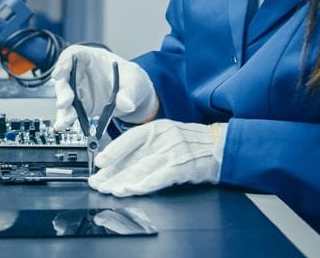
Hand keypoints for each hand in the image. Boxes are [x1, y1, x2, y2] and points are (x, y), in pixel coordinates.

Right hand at [52, 44, 157, 131]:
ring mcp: (79, 90)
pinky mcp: (81, 106)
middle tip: (65, 102)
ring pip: (65, 98)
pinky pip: (71, 112)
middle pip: (65, 78)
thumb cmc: (131, 79)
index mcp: (91, 58)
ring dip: (64, 109)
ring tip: (65, 120)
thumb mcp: (134, 80)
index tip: (58, 74)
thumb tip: (126, 103)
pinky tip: (63, 125)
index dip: (63, 64)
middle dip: (63, 91)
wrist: (134, 95)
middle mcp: (80, 73)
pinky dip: (66, 120)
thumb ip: (129, 91)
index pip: (72, 55)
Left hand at [89, 119, 222, 196]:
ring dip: (124, 181)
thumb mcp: (168, 136)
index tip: (99, 162)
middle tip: (97, 183)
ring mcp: (173, 152)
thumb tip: (123, 162)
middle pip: (133, 157)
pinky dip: (145, 184)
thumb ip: (148, 147)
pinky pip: (160, 177)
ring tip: (110, 189)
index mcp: (158, 129)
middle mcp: (163, 138)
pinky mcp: (183, 167)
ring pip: (142, 168)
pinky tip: (133, 190)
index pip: (130, 138)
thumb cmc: (194, 142)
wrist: (222, 146)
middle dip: (113, 173)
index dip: (113, 151)